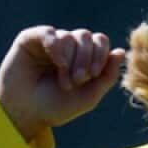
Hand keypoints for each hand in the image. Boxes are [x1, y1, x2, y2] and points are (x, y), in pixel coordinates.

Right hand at [0, 26, 125, 141]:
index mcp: (81, 58)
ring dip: (71, 61)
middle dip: (86, 59)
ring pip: (70, 36)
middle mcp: (66, 48)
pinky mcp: (30, 40)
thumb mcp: (88, 96)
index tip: (92, 76)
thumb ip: (107, 76)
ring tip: (64, 82)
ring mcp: (48, 43)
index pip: (100, 42)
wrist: (25, 114)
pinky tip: (58, 63)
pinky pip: (49, 33)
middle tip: (79, 80)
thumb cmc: (55, 107)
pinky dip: (57, 47)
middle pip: (87, 37)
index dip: (100, 55)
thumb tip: (121, 51)